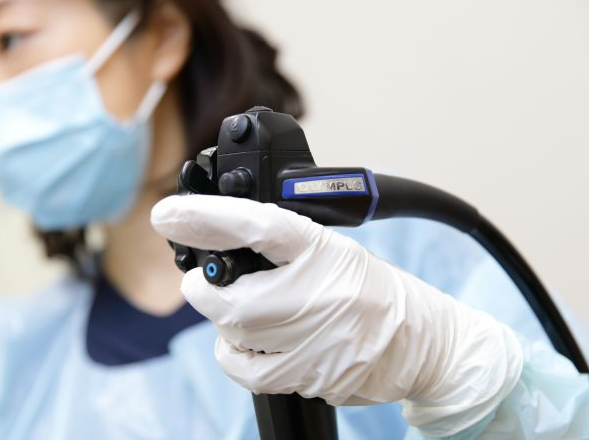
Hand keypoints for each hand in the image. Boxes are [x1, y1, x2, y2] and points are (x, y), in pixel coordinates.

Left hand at [151, 194, 522, 435]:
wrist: (420, 341)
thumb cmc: (369, 288)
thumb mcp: (331, 248)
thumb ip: (278, 244)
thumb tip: (214, 233)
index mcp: (323, 249)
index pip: (259, 225)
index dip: (207, 217)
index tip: (168, 213)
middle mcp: (319, 293)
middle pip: (233, 296)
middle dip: (202, 289)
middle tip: (199, 281)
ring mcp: (316, 339)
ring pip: (236, 333)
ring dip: (221, 319)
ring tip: (237, 308)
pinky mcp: (312, 376)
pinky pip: (248, 370)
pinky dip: (234, 353)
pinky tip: (245, 342)